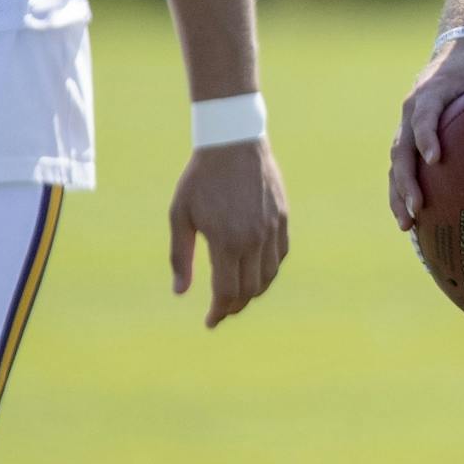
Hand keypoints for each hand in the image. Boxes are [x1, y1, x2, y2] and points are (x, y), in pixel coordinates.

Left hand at [168, 138, 287, 327]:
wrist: (232, 141)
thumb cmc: (200, 178)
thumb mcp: (180, 215)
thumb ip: (180, 256)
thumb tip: (181, 292)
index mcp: (226, 241)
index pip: (227, 292)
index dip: (218, 312)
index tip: (210, 322)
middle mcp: (254, 239)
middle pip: (249, 290)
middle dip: (234, 306)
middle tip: (222, 310)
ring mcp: (272, 228)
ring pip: (269, 276)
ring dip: (254, 291)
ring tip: (238, 294)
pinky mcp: (283, 217)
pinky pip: (280, 255)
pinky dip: (269, 270)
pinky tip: (256, 269)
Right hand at [389, 37, 463, 231]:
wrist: (462, 49)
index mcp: (433, 90)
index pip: (424, 114)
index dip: (426, 135)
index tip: (434, 159)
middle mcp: (413, 108)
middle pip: (401, 146)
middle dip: (406, 179)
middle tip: (418, 207)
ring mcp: (408, 124)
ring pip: (396, 161)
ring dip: (398, 193)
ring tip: (408, 227)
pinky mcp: (410, 137)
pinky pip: (403, 165)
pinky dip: (402, 192)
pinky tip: (415, 223)